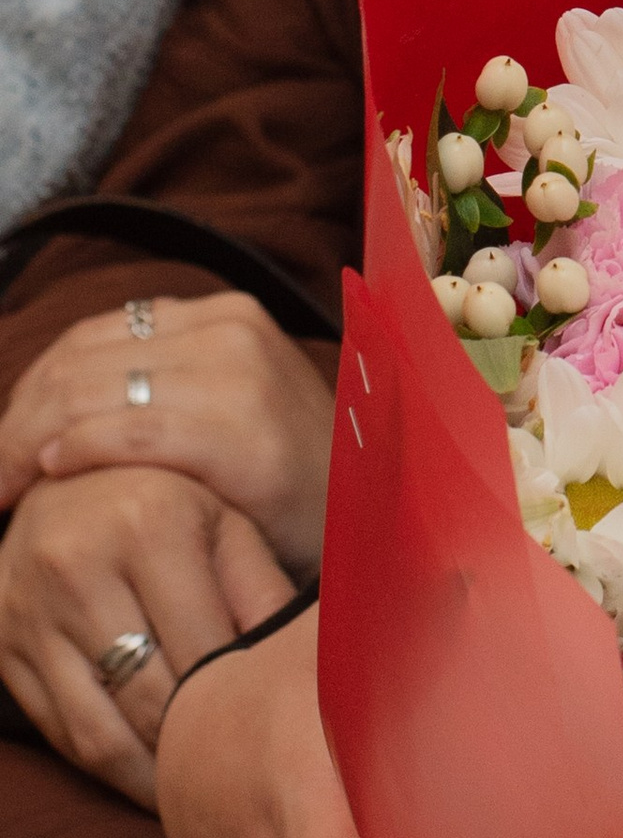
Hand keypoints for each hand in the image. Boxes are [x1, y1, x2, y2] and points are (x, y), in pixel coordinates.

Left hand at [0, 292, 335, 571]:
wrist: (369, 522)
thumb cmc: (282, 484)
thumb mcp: (221, 413)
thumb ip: (154, 391)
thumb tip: (45, 415)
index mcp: (222, 315)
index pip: (89, 338)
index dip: (27, 392)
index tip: (0, 448)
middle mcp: (230, 327)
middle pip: (80, 361)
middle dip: (15, 422)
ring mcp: (238, 373)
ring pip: (90, 391)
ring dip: (27, 443)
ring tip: (3, 489)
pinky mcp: (240, 430)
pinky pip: (128, 431)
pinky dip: (77, 451)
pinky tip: (50, 477)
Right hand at [0, 468, 292, 802]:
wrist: (66, 481)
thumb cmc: (165, 502)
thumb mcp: (223, 521)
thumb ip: (260, 586)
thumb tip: (296, 661)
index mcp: (148, 525)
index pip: (202, 647)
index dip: (236, 699)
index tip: (268, 733)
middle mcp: (77, 565)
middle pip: (147, 697)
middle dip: (193, 745)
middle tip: (235, 773)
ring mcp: (29, 610)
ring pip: (96, 731)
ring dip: (148, 775)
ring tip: (191, 789)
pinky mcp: (2, 646)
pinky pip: (57, 732)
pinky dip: (105, 764)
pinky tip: (145, 771)